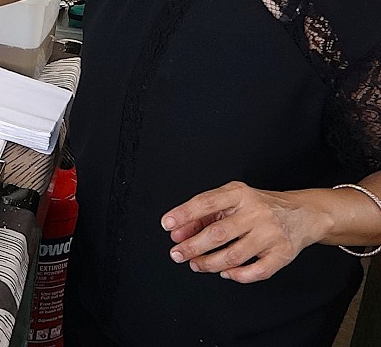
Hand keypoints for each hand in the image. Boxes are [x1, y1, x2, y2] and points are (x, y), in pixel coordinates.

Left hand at [161, 181, 331, 283]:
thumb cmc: (259, 206)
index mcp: (240, 194)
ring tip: (195, 264)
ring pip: (233, 256)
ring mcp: (271, 234)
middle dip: (192, 246)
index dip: (184, 214)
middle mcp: (256, 212)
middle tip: (177, 254)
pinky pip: (256, 271)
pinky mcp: (283, 254)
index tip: (167, 225)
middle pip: (218, 233)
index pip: (206, 203)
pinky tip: (225, 272)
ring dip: (209, 264)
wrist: (304, 213)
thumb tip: (177, 232)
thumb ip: (204, 214)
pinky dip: (237, 275)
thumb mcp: (232, 200)